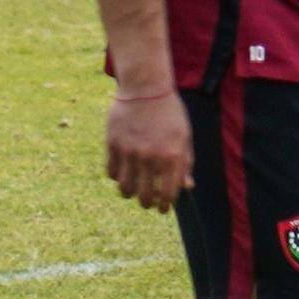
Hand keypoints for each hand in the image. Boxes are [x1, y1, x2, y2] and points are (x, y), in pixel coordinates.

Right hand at [105, 89, 190, 210]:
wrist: (146, 90)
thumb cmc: (170, 114)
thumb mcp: (184, 137)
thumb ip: (185, 163)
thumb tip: (187, 187)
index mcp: (172, 156)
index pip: (168, 192)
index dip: (165, 205)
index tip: (163, 209)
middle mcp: (150, 157)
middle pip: (144, 196)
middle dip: (147, 204)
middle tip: (148, 203)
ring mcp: (130, 152)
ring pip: (125, 188)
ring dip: (130, 194)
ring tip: (134, 191)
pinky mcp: (113, 145)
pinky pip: (111, 172)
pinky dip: (117, 178)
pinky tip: (123, 174)